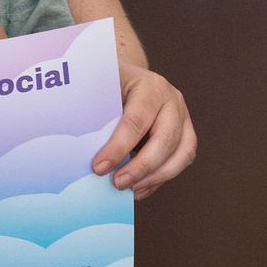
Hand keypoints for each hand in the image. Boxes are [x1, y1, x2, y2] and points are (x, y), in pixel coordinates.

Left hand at [92, 63, 195, 199]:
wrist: (129, 76)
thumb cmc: (111, 85)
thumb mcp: (101, 89)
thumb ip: (96, 115)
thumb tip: (80, 151)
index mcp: (149, 85)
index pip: (136, 120)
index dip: (118, 148)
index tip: (99, 167)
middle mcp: (172, 100)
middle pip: (164, 140)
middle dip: (140, 167)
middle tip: (117, 183)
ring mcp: (183, 117)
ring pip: (181, 153)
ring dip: (155, 177)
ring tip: (129, 190)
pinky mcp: (186, 134)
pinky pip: (181, 160)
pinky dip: (161, 178)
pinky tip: (140, 188)